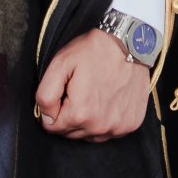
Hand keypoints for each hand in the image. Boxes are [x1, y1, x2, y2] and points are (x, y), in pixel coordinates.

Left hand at [33, 30, 149, 141]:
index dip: (54, 108)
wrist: (131, 43)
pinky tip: (108, 100)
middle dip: (70, 115)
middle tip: (79, 91)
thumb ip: (45, 95)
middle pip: (71, 133)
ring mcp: (118, 127)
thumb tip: (46, 118)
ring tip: (95, 94)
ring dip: (88, 120)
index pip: (52, 127)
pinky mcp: (131, 124)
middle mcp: (101, 126)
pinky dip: (106, 120)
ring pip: (90, 135)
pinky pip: (109, 132)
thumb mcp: (60, 64)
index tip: (65, 91)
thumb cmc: (95, 51)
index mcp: (80, 114)